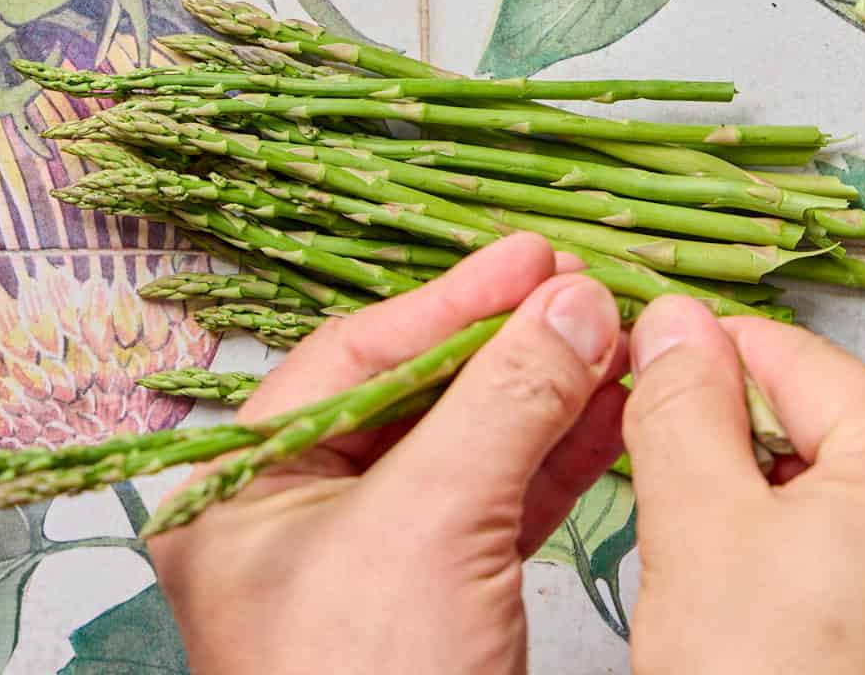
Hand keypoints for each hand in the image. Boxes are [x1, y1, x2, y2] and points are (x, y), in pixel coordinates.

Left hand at [150, 235, 626, 674]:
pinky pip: (504, 505)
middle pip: (420, 395)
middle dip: (511, 343)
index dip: (453, 297)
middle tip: (586, 291)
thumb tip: (574, 303)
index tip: (535, 255)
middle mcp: (302, 521)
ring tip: (617, 340)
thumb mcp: (430, 523)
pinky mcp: (439, 608)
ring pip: (472, 447)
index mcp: (247, 491)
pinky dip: (563, 458)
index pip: (359, 355)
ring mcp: (374, 568)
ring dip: (551, 393)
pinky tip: (614, 412)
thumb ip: (504, 399)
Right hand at [623, 296, 864, 674]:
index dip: (704, 363)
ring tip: (738, 574)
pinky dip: (843, 554)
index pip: (794, 358)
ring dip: (796, 499)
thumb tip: (672, 319)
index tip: (641, 376)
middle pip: (839, 420)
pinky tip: (792, 610)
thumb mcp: (697, 534)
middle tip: (683, 502)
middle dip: (755, 445)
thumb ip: (680, 402)